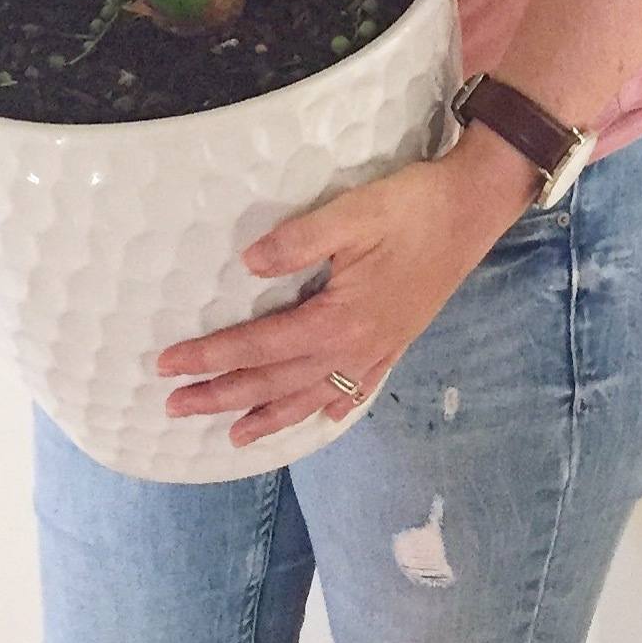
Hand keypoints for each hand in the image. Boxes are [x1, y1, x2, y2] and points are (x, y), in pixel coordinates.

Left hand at [156, 125, 542, 445]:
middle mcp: (354, 347)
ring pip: (311, 396)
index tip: (168, 366)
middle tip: (176, 408)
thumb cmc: (412, 207)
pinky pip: (353, 391)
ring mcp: (378, 351)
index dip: (211, 356)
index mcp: (337, 319)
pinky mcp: (395, 344)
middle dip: (223, 396)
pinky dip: (326, 409)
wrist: (474, 209)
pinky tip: (316, 417)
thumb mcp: (353, 213)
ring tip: (233, 436)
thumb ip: (298, 241)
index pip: (259, 345)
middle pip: (276, 382)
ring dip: (268, 416)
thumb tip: (248, 265)